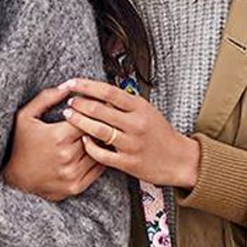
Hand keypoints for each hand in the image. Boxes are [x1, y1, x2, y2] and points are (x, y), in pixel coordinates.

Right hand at [1, 85, 105, 201]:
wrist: (14, 180)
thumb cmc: (19, 146)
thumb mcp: (25, 117)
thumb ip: (47, 98)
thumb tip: (68, 85)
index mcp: (58, 137)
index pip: (87, 118)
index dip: (91, 111)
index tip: (95, 107)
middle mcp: (67, 156)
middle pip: (95, 135)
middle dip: (98, 125)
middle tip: (105, 118)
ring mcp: (72, 174)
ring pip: (98, 152)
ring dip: (101, 143)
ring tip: (102, 133)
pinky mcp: (76, 187)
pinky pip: (98, 170)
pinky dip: (100, 159)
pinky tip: (96, 151)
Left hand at [59, 78, 200, 188]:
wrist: (178, 159)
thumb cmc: (160, 134)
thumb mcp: (147, 111)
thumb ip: (125, 103)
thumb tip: (100, 92)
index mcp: (140, 107)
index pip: (108, 92)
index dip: (86, 86)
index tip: (71, 83)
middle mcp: (135, 124)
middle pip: (99, 110)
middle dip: (79, 103)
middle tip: (68, 101)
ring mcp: (131, 144)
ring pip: (97, 130)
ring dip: (79, 122)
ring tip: (69, 116)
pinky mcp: (128, 163)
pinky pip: (101, 154)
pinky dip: (89, 146)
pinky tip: (83, 140)